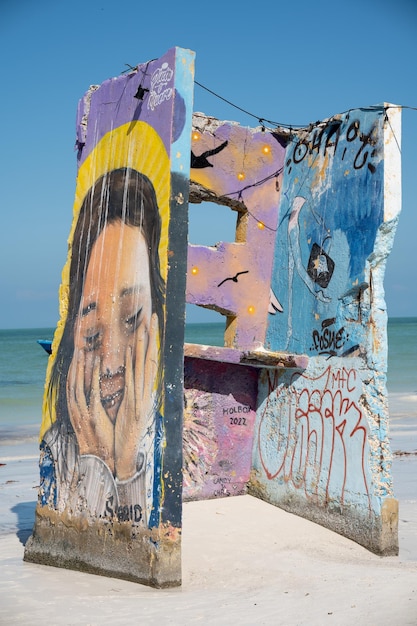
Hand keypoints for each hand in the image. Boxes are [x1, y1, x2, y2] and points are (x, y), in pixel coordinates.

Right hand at [67, 347, 114, 473]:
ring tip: (83, 351)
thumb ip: (89, 409)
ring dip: (80, 366)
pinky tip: (96, 363)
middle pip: (71, 382)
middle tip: (77, 348)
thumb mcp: (90, 423)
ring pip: (78, 384)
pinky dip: (93, 375)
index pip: (70, 386)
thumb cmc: (99, 441)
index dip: (72, 370)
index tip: (75, 356)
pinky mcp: (93, 415)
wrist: (101, 460)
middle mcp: (75, 410)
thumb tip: (92, 398)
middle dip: (74, 365)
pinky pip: (92, 391)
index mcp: (75, 411)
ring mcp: (82, 412)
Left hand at [114, 313, 158, 479]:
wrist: (126, 452)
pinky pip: (132, 381)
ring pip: (144, 366)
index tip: (152, 324)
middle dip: (152, 336)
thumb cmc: (127, 429)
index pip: (150, 360)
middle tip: (154, 316)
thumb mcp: (132, 405)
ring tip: (144, 326)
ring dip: (144, 345)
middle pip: (151, 358)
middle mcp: (147, 390)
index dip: (152, 342)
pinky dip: (132, 366)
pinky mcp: (133, 405)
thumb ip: (135, 389)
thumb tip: (135, 373)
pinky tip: (131, 351)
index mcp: (145, 389)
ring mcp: (141, 397)